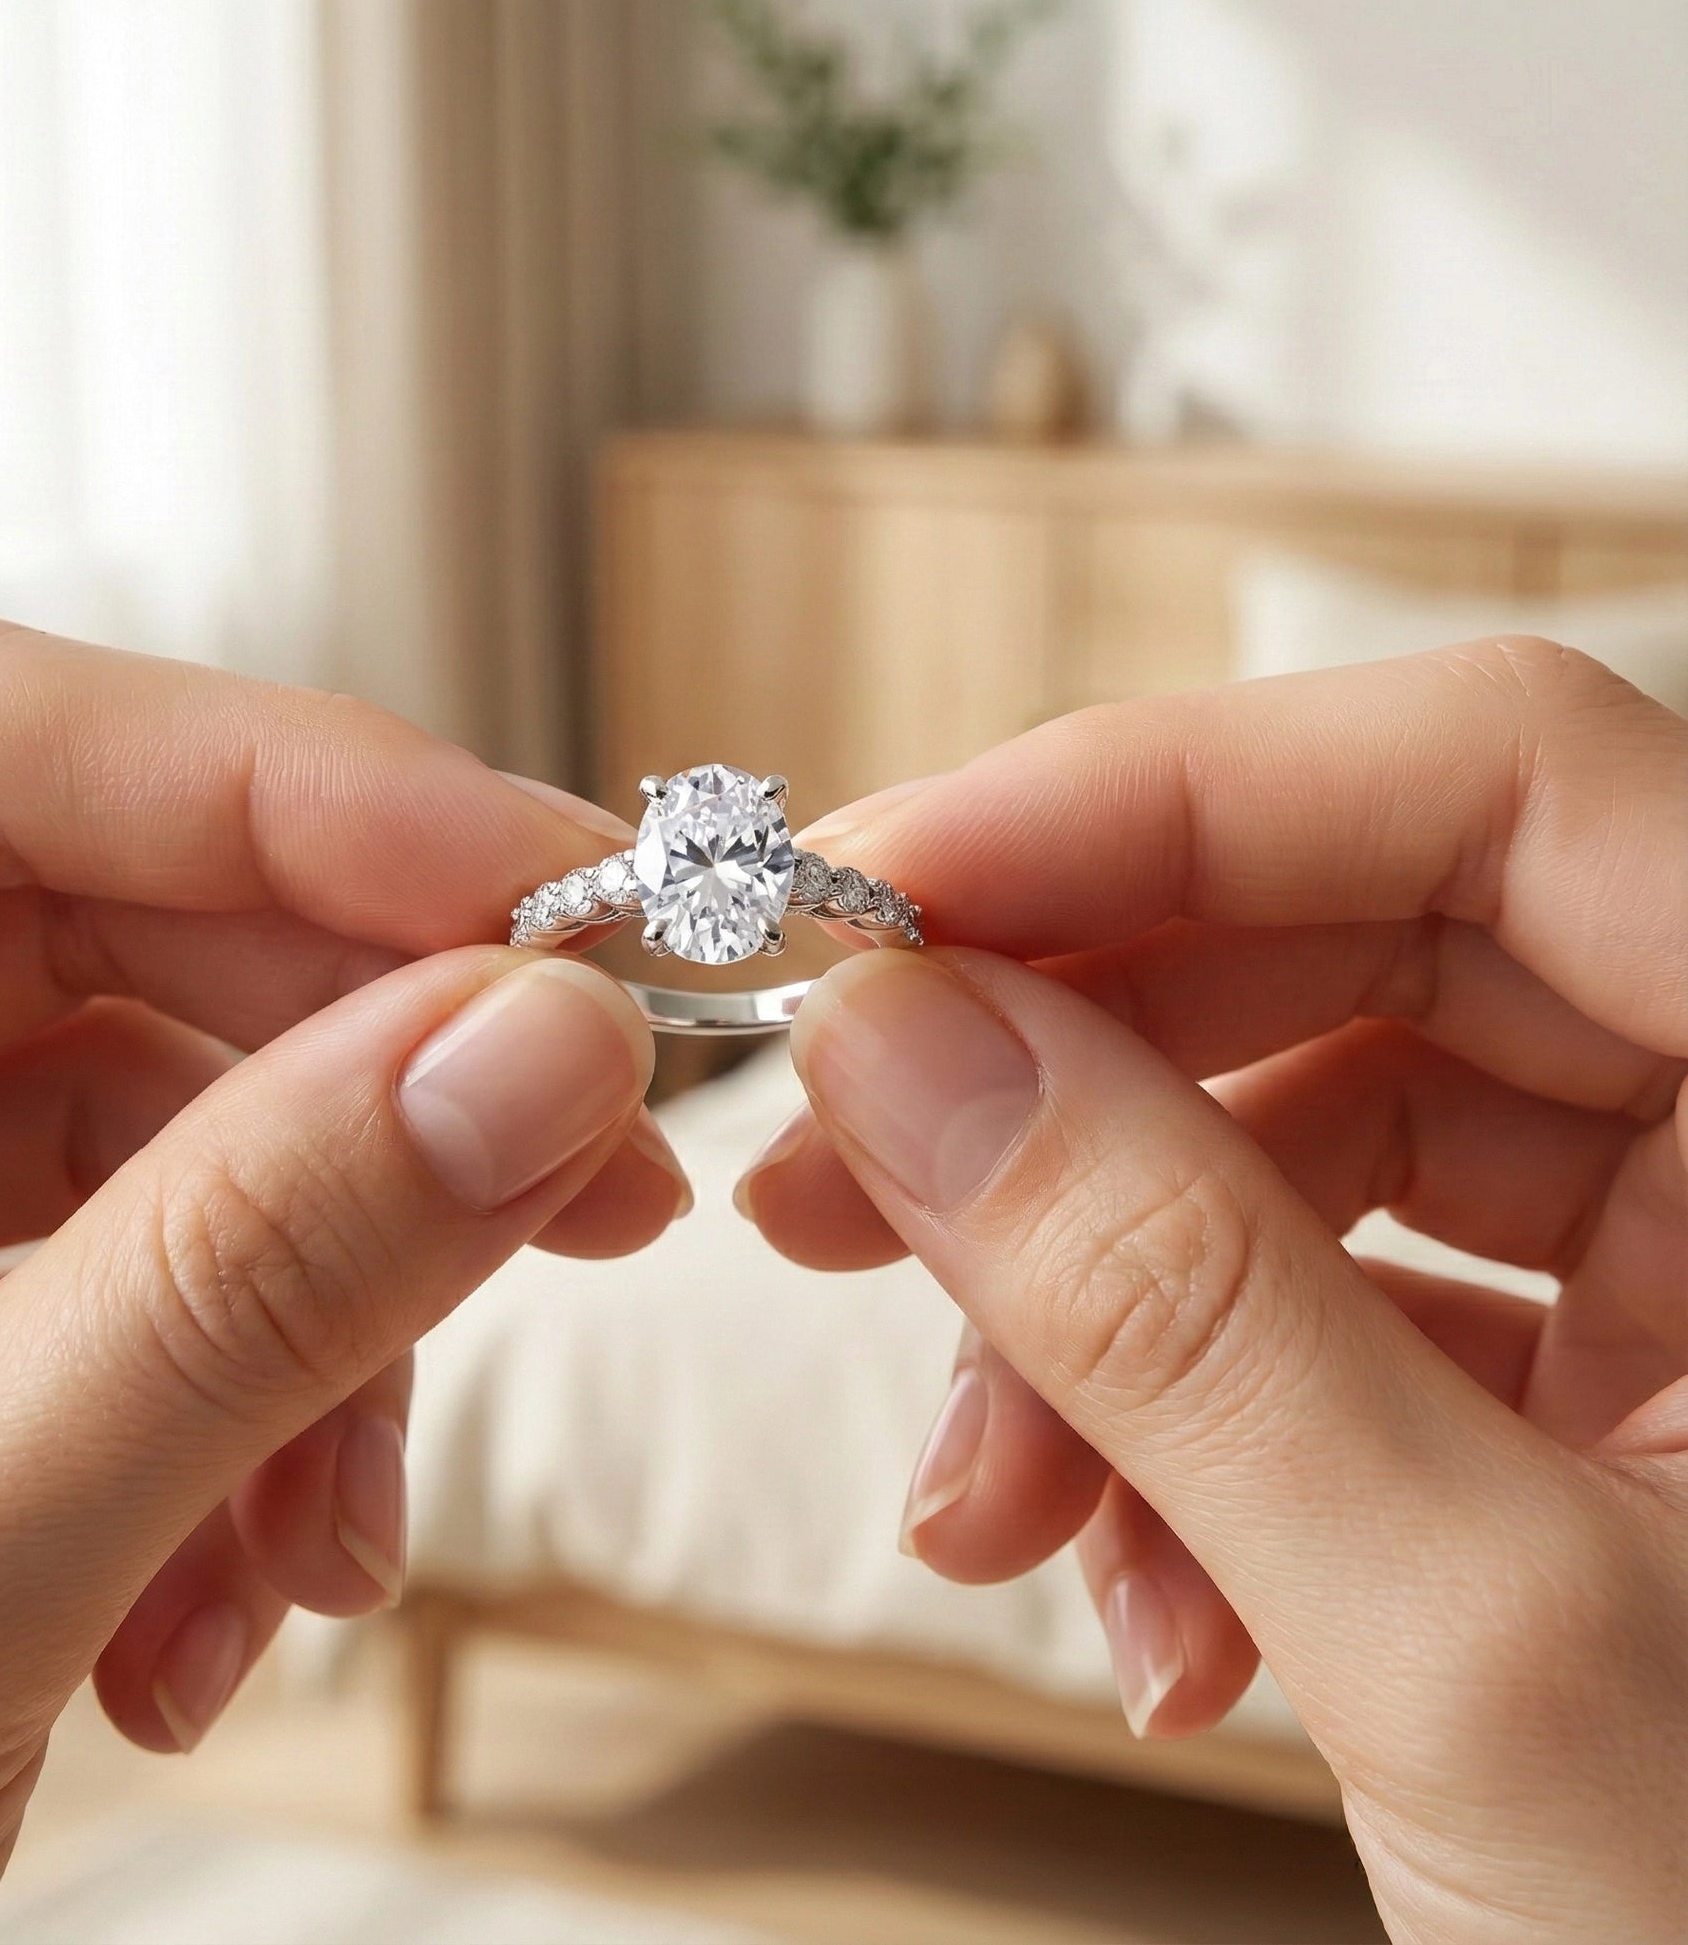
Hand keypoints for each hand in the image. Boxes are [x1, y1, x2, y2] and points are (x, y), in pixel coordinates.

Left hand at [0, 613, 680, 1942]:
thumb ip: (234, 1292)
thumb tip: (542, 1054)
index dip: (281, 788)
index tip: (554, 903)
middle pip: (103, 932)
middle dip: (368, 1067)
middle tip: (589, 1163)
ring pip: (161, 1130)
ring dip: (324, 1311)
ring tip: (344, 1536)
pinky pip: (148, 1286)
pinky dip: (254, 1421)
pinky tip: (242, 1602)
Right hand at [741, 639, 1687, 1941]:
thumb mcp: (1481, 1646)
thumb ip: (1177, 1311)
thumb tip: (899, 1049)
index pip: (1498, 779)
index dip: (1157, 795)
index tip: (879, 895)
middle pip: (1356, 945)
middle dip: (1061, 1069)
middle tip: (830, 1173)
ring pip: (1302, 1137)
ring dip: (1088, 1299)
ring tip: (976, 1495)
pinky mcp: (1595, 1376)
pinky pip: (1323, 1296)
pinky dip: (1177, 1414)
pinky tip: (1130, 1591)